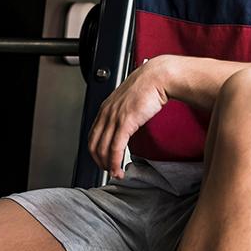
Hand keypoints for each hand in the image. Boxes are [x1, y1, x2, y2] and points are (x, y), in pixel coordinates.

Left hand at [88, 55, 170, 178]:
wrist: (158, 76)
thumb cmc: (148, 85)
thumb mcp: (130, 99)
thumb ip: (124, 111)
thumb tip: (127, 124)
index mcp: (106, 107)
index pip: (93, 135)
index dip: (96, 151)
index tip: (103, 160)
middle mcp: (106, 113)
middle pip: (94, 145)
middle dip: (99, 162)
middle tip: (108, 170)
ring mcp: (114, 118)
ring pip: (103, 149)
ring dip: (108, 166)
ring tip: (115, 173)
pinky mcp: (125, 122)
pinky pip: (116, 148)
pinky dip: (115, 162)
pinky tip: (119, 169)